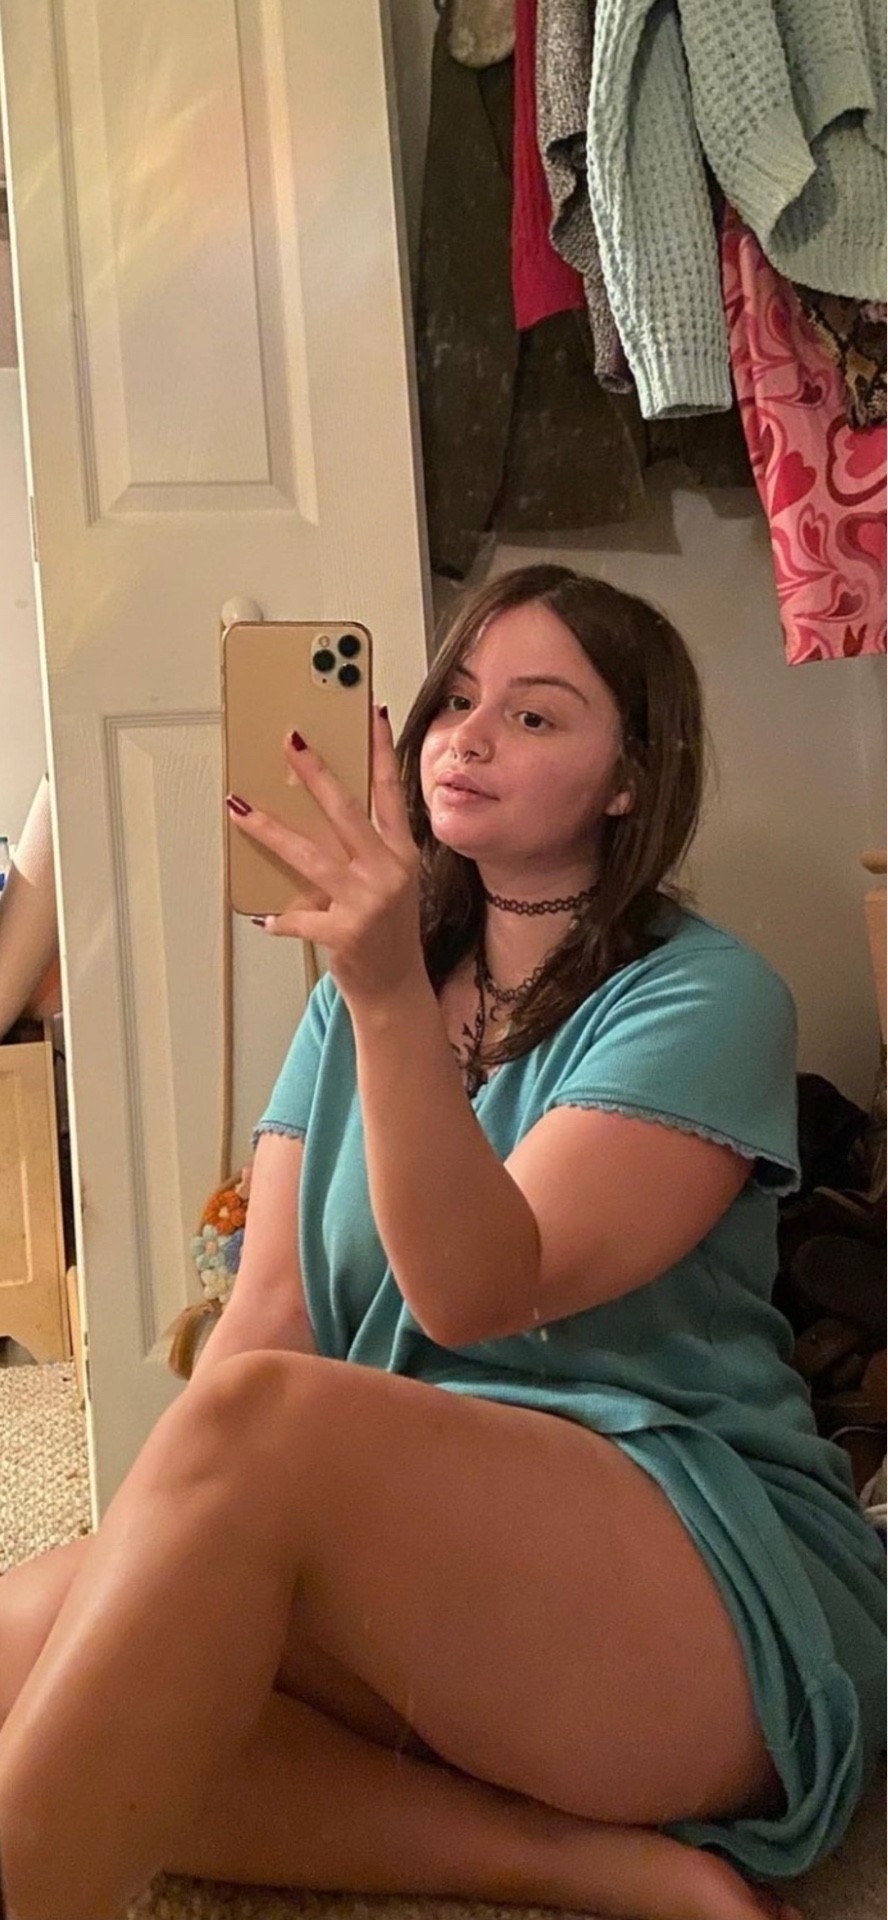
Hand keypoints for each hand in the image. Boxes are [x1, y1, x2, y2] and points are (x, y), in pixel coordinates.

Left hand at [226, 706, 423, 1006]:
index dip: (381, 752)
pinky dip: (279, 919)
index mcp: (402, 856)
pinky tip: (265, 918)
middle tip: (291, 741)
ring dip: (268, 830)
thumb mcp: (389, 886)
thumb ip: (364, 854)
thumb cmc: (388, 935)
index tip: (372, 715)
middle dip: (314, 772)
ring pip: (308, 855)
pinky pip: (298, 917)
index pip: (391, 793)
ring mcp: (368, 902)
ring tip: (238, 808)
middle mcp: (388, 873)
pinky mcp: (345, 932)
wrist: (396, 991)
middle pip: (345, 810)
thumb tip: (316, 821)